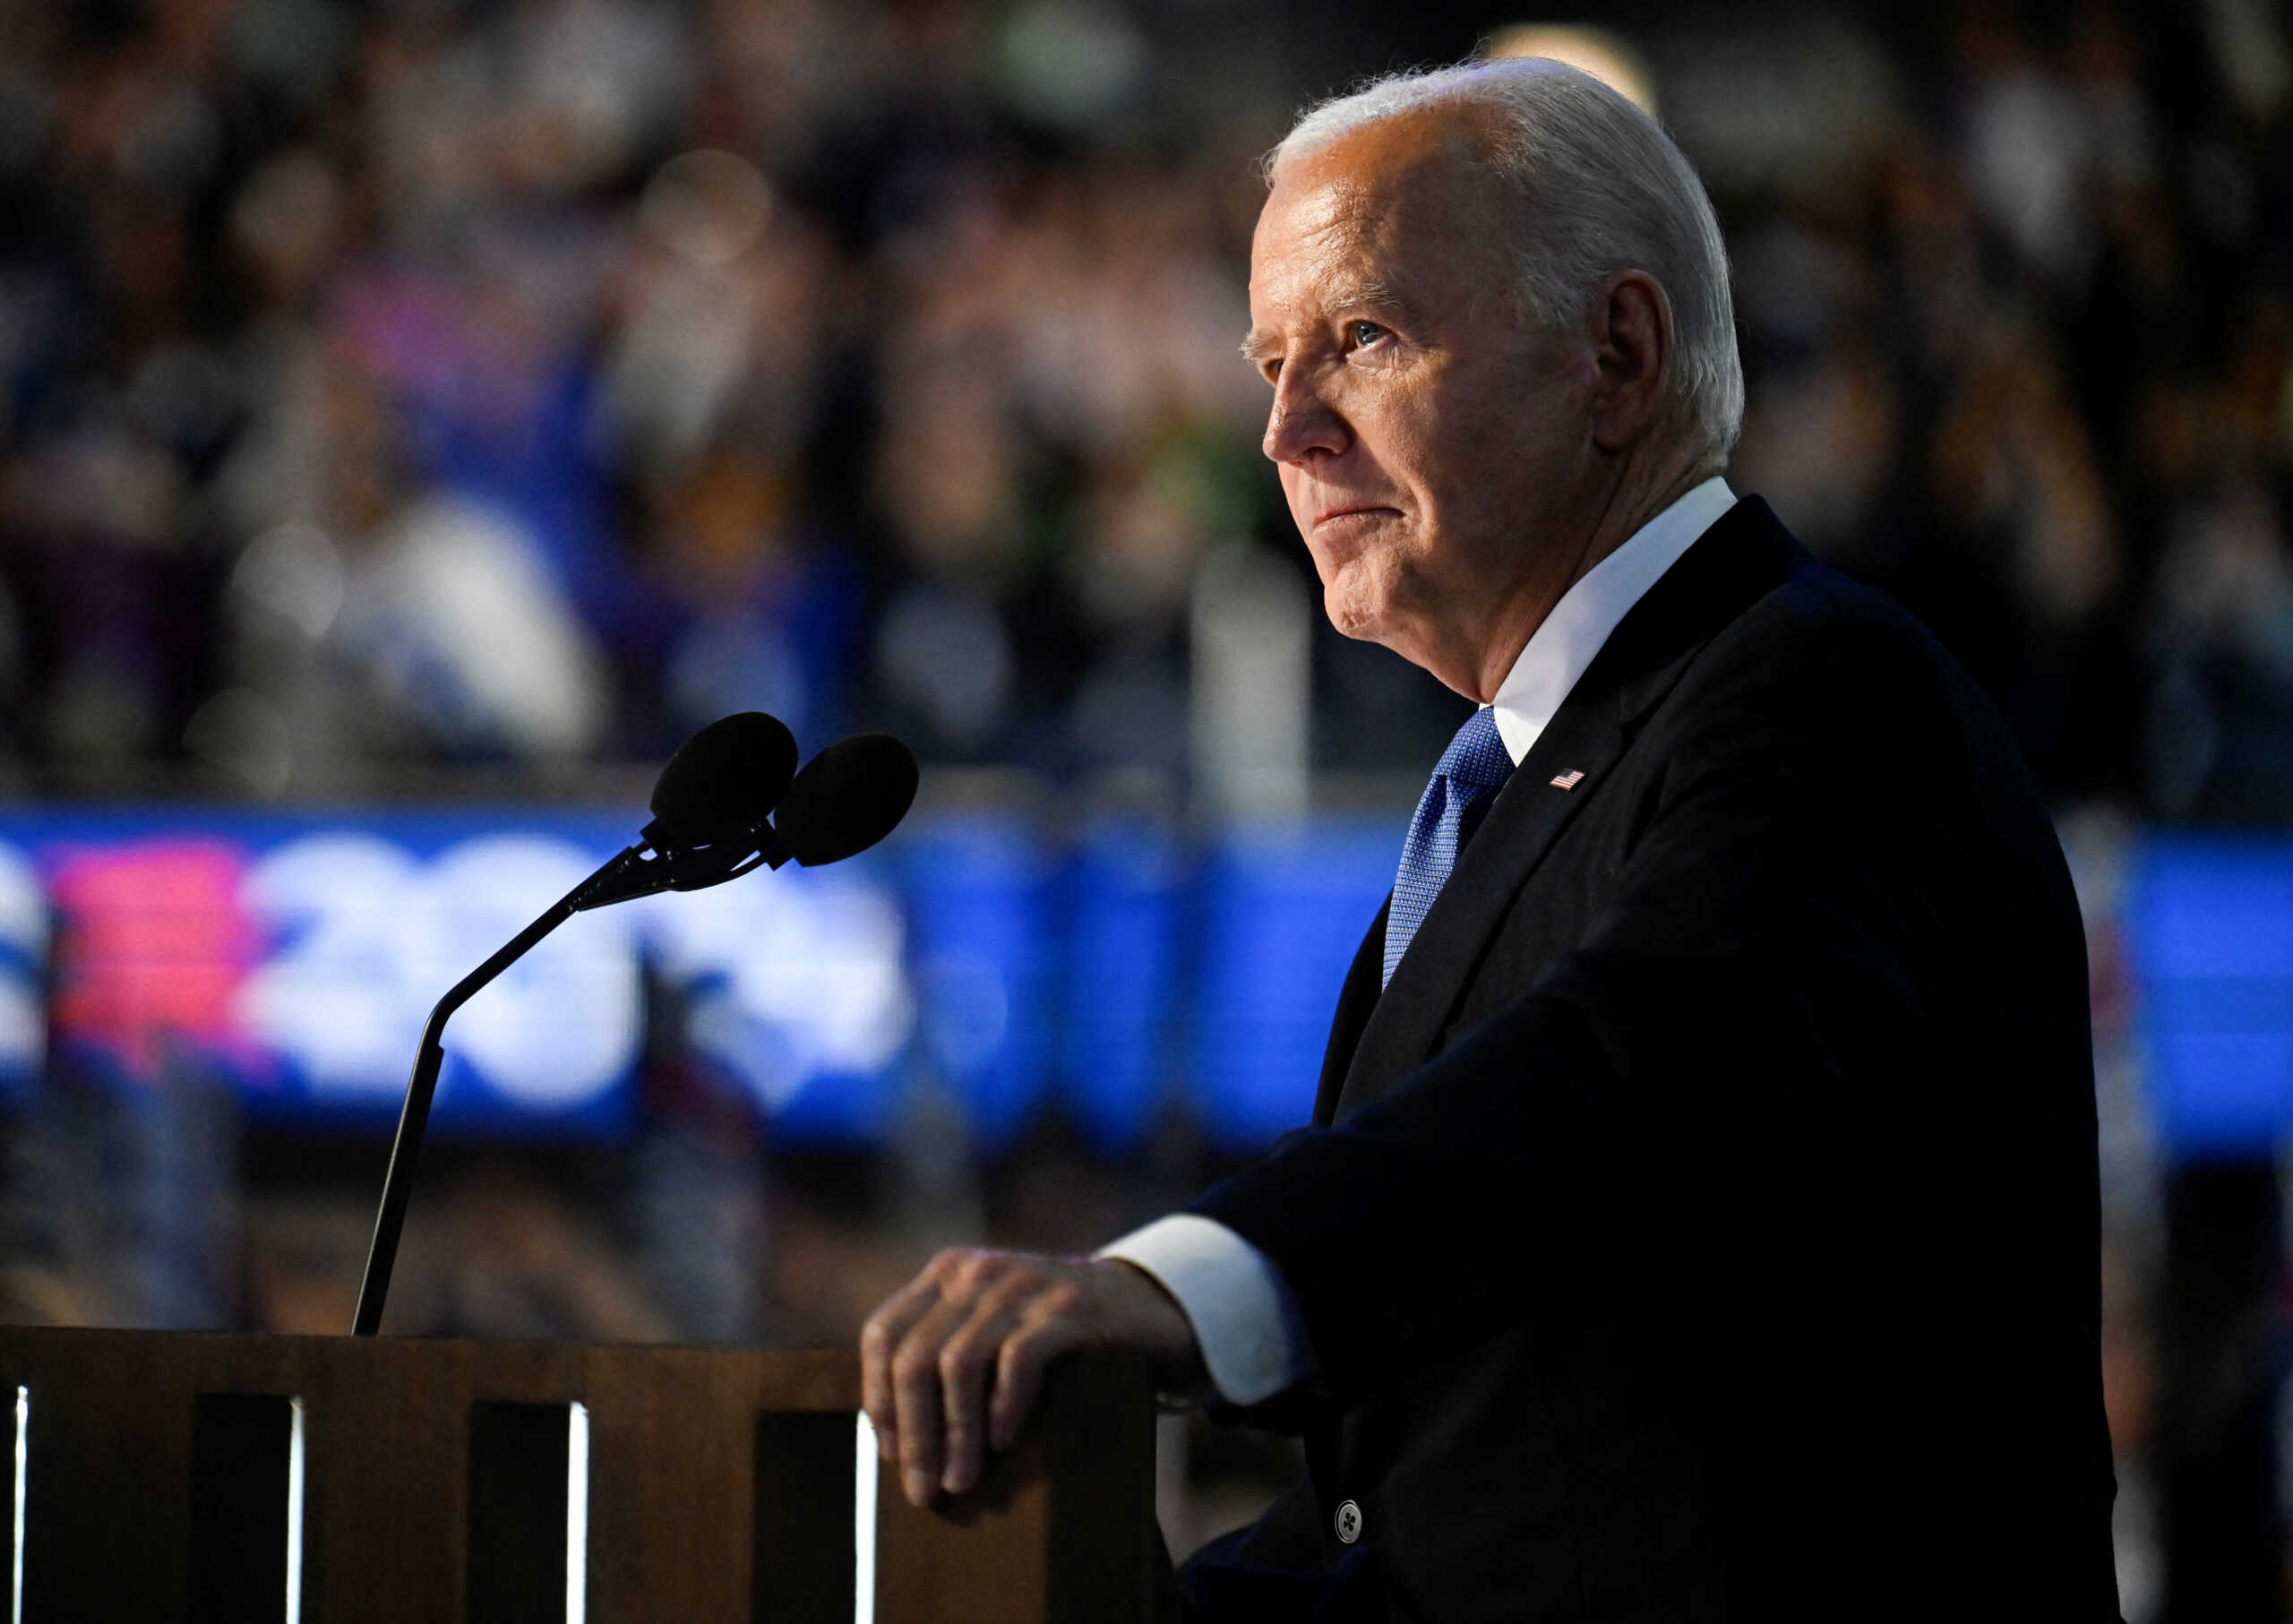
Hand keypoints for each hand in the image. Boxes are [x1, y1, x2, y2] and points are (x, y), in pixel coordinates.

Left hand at [859, 1249, 1199, 1505]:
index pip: (883, 1333)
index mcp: (948, 1273)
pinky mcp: (1069, 1308)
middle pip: (916, 1358)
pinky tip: (1004, 1443)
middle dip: (915, 1435)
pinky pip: (1018, 1360)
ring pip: (958, 1364)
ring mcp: (1024, 1285)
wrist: (1144, 1304)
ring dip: (955, 1435)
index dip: (879, 1397)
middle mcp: (978, 1272)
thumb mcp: (991, 1326)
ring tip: (961, 1482)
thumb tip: (895, 1440)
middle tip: (923, 1491)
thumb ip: (945, 1352)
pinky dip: (1004, 1407)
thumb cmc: (1055, 1337)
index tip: (890, 1454)